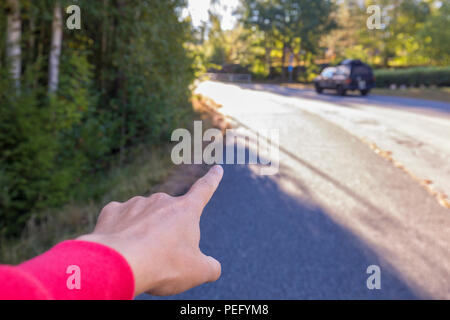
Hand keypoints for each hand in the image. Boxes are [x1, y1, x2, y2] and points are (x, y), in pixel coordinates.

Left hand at [77, 165, 223, 296]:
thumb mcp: (197, 272)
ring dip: (144, 234)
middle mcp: (162, 201)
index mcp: (185, 210)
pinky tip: (121, 246)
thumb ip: (210, 267)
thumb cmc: (164, 265)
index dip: (212, 180)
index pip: (203, 190)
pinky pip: (121, 220)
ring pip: (144, 219)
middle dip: (167, 234)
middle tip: (162, 258)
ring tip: (140, 256)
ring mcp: (136, 204)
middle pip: (169, 216)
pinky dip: (122, 232)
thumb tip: (212, 267)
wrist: (119, 264)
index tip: (217, 169)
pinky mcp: (113, 211)